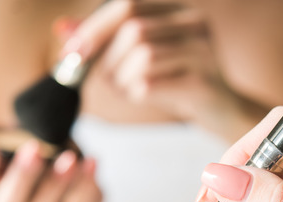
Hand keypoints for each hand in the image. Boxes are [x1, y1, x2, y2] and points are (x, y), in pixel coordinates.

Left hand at [60, 0, 266, 139]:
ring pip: (143, 57)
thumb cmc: (175, 79)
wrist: (220, 110)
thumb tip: (62, 28)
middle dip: (109, 59)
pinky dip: (137, 93)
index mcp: (177, 9)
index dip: (94, 27)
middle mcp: (194, 22)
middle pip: (134, 30)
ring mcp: (203, 51)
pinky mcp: (204, 82)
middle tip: (105, 81)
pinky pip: (153, 84)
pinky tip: (142, 97)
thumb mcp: (136, 56)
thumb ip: (103, 40)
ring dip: (123, 80)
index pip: (127, 5)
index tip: (72, 52)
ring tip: (128, 90)